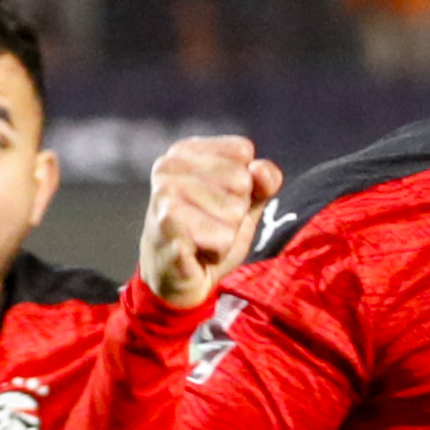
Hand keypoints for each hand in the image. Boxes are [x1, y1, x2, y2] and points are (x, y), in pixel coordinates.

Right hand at [139, 135, 283, 309]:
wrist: (176, 278)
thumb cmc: (209, 233)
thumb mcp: (246, 202)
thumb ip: (264, 180)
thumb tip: (260, 169)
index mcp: (185, 151)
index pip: (242, 152)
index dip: (245, 184)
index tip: (218, 201)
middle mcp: (169, 165)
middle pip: (241, 180)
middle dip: (236, 212)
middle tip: (209, 224)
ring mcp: (165, 193)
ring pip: (234, 210)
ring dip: (226, 234)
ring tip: (202, 238)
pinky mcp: (167, 224)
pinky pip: (222, 237)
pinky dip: (218, 250)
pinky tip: (197, 251)